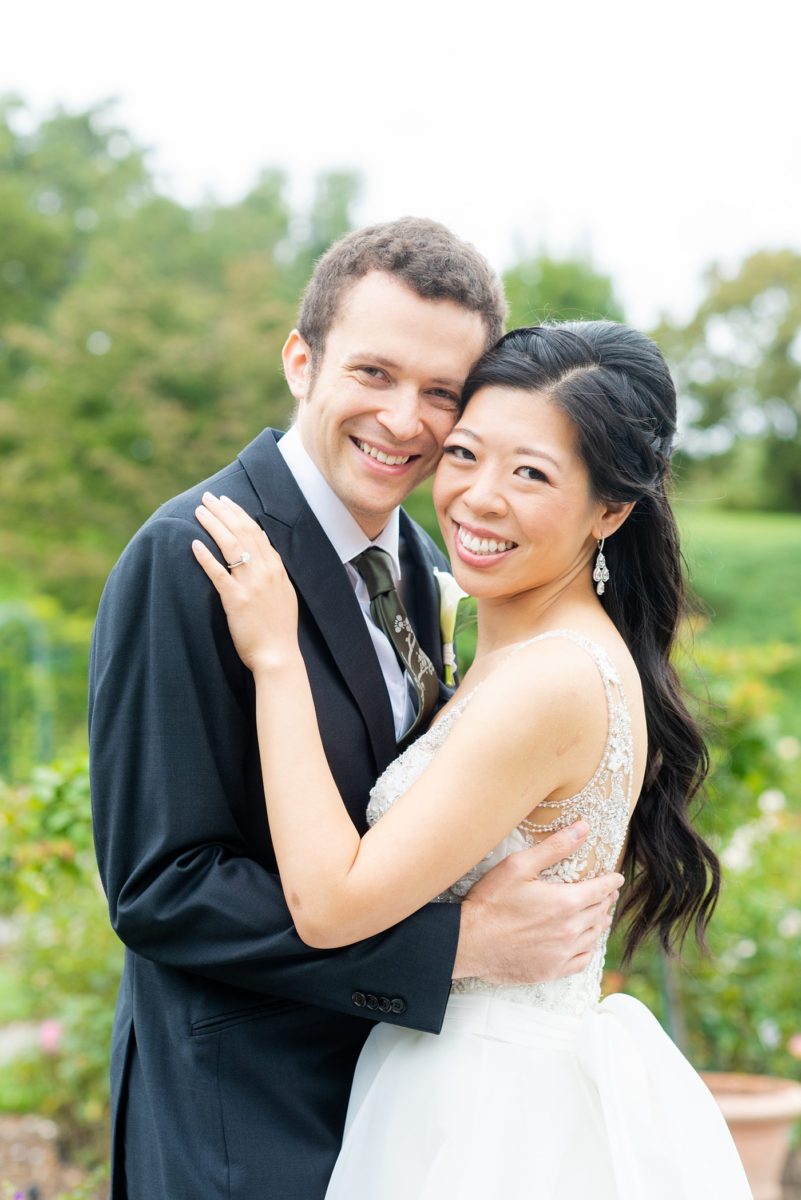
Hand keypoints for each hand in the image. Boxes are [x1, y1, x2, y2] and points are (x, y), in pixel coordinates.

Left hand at [192, 493, 299, 672]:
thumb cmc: (278, 629)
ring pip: (231, 545)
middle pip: (242, 532)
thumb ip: (273, 573)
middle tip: (207, 498)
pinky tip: (194, 544)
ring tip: (199, 512)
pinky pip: (218, 573)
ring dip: (214, 525)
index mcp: (276, 569)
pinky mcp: (236, 600)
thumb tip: (263, 555)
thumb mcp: (283, 595)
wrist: (278, 655)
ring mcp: (252, 585)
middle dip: (223, 511)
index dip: (239, 514)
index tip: (226, 502)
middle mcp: (265, 571)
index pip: (256, 532)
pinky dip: (206, 557)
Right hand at [452, 821, 622, 983]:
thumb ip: (555, 847)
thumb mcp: (519, 865)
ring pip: (593, 936)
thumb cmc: (491, 901)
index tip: (616, 878)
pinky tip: (585, 942)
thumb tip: (584, 828)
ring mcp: (562, 953)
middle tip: (607, 893)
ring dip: (599, 922)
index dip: (611, 882)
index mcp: (566, 902)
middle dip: (605, 900)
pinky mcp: (552, 971)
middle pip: (599, 912)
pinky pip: (582, 960)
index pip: (601, 890)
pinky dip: (588, 949)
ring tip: (599, 914)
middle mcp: (570, 930)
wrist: (469, 942)